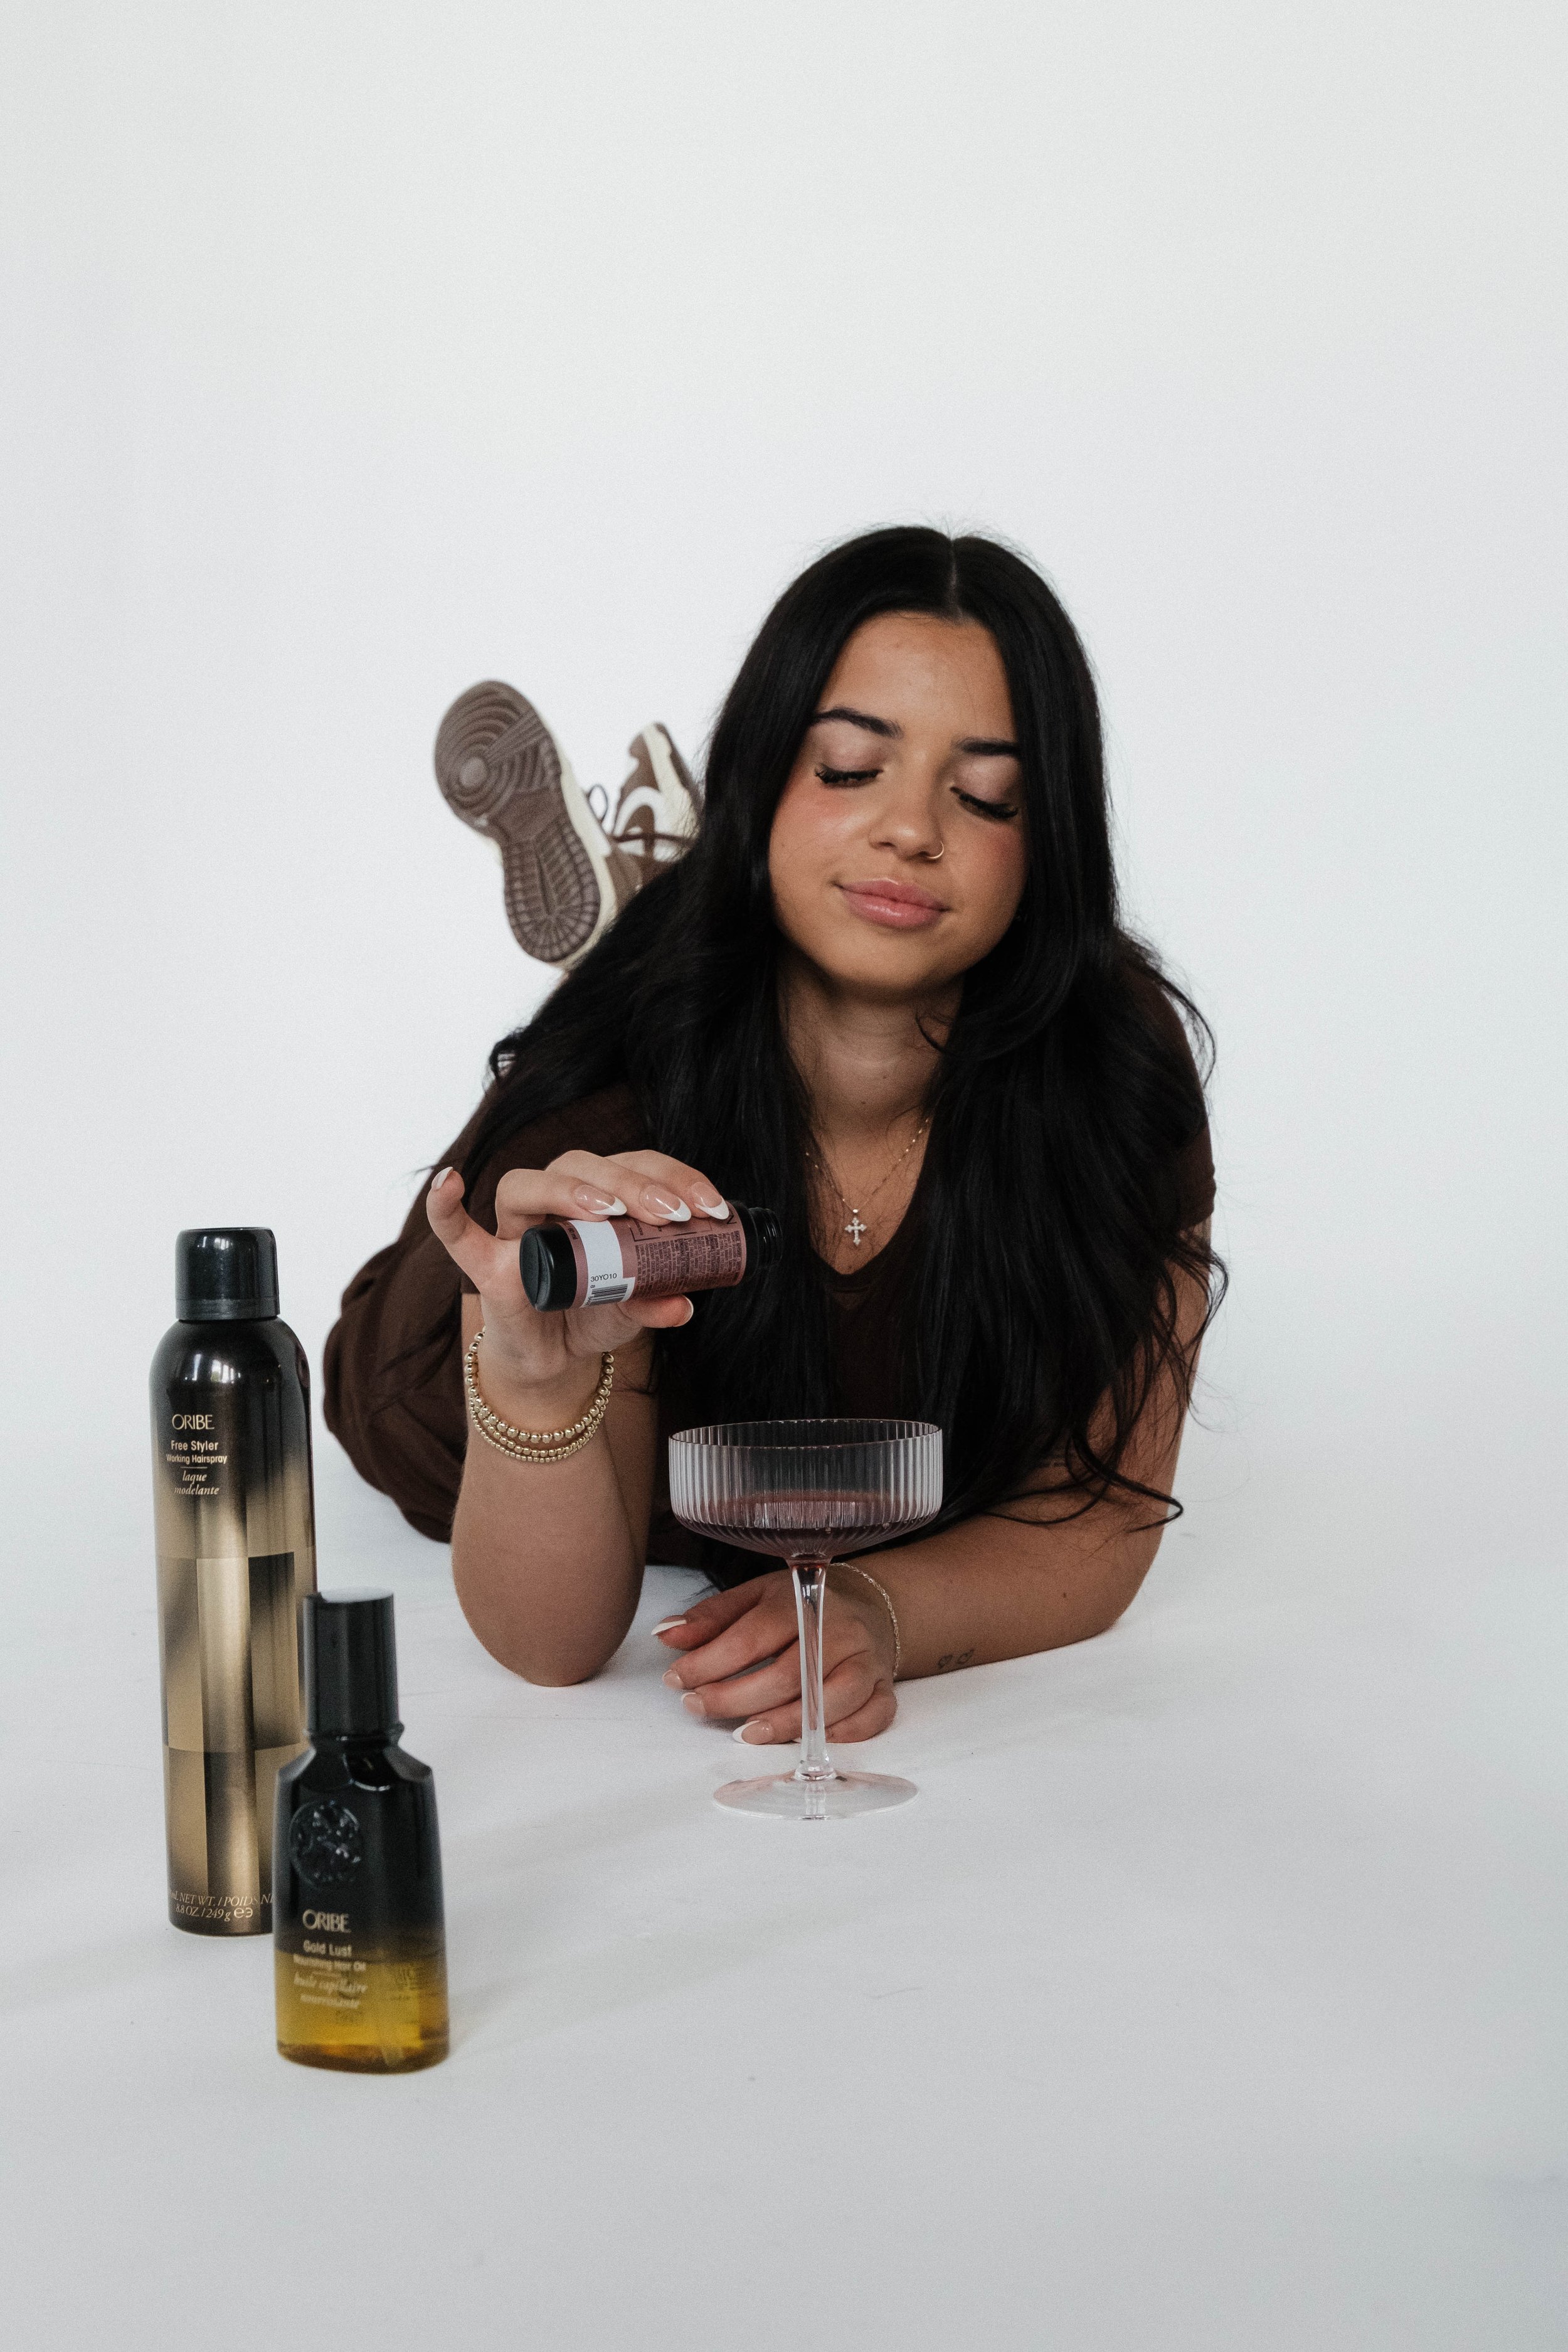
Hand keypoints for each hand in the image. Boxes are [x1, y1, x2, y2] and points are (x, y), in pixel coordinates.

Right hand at [426, 1149, 730, 1407]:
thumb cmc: (593, 1313)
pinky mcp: (486, 1264)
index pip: (637, 1166)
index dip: (676, 1177)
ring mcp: (517, 1227)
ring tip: (610, 1212)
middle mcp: (556, 1200)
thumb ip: (657, 1301)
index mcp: (600, 1196)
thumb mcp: (635, 1309)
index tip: (713, 1208)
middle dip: (635, 1184)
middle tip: (673, 1215)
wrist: (553, 1359)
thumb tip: (685, 1303)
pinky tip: (449, 1182)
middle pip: (587, 1166)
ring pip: (531, 1182)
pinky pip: (457, 1232)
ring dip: (573, 1190)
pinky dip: (447, 1209)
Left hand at [657, 1571, 897, 1743]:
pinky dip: (841, 1734)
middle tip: (698, 1706)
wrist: (867, 1605)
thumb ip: (710, 1618)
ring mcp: (867, 1661)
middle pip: (788, 1673)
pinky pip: (872, 1718)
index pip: (752, 1636)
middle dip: (736, 1697)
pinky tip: (804, 1740)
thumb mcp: (754, 1597)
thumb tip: (665, 1635)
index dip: (710, 1662)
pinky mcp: (886, 1688)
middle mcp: (840, 1630)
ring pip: (831, 1701)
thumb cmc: (800, 1606)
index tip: (677, 1679)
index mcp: (803, 1600)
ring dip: (784, 1723)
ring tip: (744, 1733)